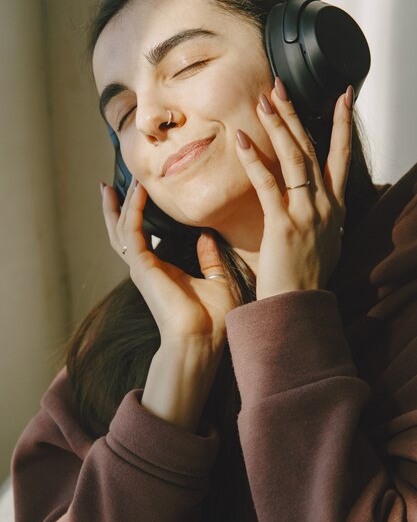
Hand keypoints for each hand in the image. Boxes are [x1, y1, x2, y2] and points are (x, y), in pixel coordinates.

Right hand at [100, 181, 235, 347]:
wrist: (202, 340)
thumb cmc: (212, 319)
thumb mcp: (218, 280)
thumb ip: (210, 258)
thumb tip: (206, 235)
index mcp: (162, 270)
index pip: (143, 236)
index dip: (139, 215)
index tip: (140, 194)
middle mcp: (147, 267)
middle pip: (123, 231)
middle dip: (117, 207)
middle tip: (112, 183)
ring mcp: (141, 267)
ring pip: (121, 228)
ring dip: (122, 203)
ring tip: (122, 182)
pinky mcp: (141, 266)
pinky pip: (132, 230)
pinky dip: (134, 210)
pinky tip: (139, 192)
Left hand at [235, 78, 352, 299]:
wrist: (298, 307)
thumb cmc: (306, 278)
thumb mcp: (326, 242)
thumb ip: (324, 217)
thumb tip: (321, 203)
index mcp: (336, 208)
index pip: (341, 156)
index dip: (342, 125)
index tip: (342, 97)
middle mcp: (326, 205)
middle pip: (312, 148)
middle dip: (296, 114)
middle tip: (279, 86)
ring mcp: (307, 214)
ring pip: (294, 158)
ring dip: (277, 125)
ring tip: (262, 99)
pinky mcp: (283, 225)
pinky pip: (268, 184)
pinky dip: (253, 160)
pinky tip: (241, 139)